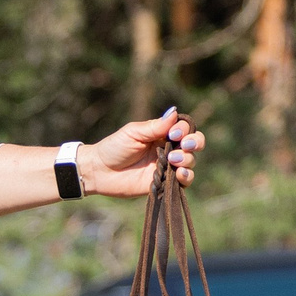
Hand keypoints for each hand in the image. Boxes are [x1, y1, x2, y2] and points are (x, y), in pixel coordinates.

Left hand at [81, 107, 206, 200]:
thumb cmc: (114, 148)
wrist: (100, 171)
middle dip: (194, 142)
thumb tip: (175, 112)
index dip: (184, 130)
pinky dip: (187, 177)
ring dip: (187, 159)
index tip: (174, 134)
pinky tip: (180, 174)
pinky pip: (184, 181)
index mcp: (161, 134)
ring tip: (173, 160)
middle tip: (184, 145)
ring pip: (190, 161)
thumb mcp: (133, 133)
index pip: (184, 128)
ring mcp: (168, 167)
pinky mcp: (165, 183)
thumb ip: (155, 126)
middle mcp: (168, 149)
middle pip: (193, 143)